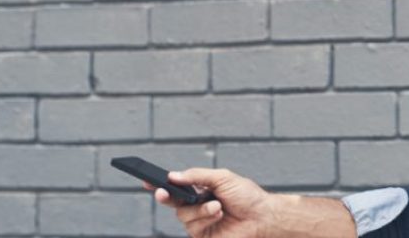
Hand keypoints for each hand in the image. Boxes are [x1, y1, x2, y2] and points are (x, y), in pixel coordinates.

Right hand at [145, 168, 272, 237]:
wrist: (262, 217)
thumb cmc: (246, 196)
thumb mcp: (222, 178)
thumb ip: (197, 176)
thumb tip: (173, 176)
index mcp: (200, 190)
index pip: (176, 186)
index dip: (160, 184)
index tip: (145, 180)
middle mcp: (197, 206)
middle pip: (173, 201)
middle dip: (165, 196)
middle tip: (162, 192)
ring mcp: (199, 222)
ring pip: (183, 215)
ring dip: (200, 209)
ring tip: (218, 206)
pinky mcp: (204, 236)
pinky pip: (193, 227)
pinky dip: (205, 218)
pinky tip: (218, 214)